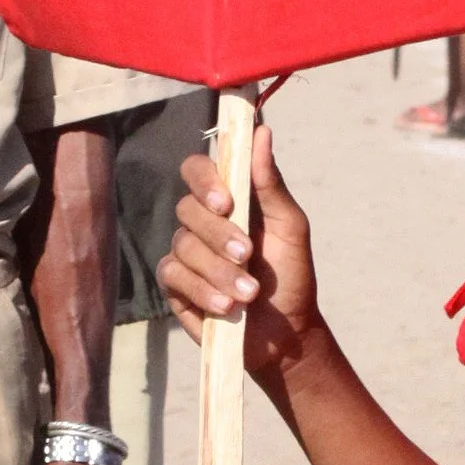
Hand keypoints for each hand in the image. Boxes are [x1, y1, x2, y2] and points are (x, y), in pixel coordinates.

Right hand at [158, 122, 320, 383]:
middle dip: (219, 234)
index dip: (204, 179)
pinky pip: (174, 275)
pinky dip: (204, 290)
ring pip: (182, 245)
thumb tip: (261, 131)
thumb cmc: (290, 276)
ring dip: (220, 270)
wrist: (286, 334)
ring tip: (249, 293)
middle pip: (186, 207)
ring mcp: (186, 253)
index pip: (197, 169)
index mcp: (229, 199)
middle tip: (247, 255)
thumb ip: (270, 183)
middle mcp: (202, 222)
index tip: (225, 202)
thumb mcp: (290, 227)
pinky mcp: (176, 286)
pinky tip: (227, 306)